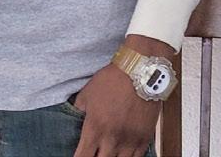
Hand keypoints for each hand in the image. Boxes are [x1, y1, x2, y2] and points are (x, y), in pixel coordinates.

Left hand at [71, 37, 171, 156]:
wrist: (141, 72)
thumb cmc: (112, 80)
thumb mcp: (87, 93)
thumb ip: (79, 110)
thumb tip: (76, 117)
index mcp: (95, 128)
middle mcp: (112, 139)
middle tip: (95, 152)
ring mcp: (130, 140)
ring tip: (109, 154)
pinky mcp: (145, 137)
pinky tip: (124, 154)